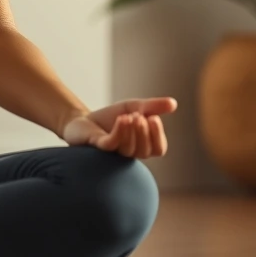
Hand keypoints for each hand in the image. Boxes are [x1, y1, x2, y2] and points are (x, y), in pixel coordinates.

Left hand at [61, 97, 176, 157]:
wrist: (81, 120)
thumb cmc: (110, 118)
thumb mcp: (133, 107)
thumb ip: (153, 106)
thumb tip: (174, 103)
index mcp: (141, 146)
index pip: (158, 149)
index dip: (158, 137)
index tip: (155, 119)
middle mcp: (129, 153)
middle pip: (145, 151)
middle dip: (145, 133)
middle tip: (141, 116)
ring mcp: (113, 153)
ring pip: (129, 150)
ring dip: (132, 131)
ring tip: (130, 115)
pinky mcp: (97, 148)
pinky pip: (111, 144)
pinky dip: (119, 132)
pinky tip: (122, 119)